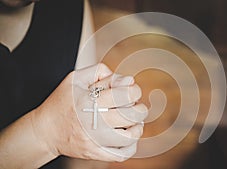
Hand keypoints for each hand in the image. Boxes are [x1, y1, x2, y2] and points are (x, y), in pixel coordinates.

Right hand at [32, 63, 147, 161]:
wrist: (45, 131)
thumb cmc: (61, 103)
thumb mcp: (75, 79)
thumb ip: (100, 72)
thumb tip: (127, 80)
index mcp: (90, 101)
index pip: (126, 95)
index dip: (134, 91)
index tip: (131, 92)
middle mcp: (94, 122)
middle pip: (132, 115)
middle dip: (139, 108)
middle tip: (135, 107)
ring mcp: (96, 140)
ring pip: (130, 136)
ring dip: (137, 127)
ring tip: (133, 122)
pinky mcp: (96, 153)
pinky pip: (122, 154)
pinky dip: (131, 146)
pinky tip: (126, 136)